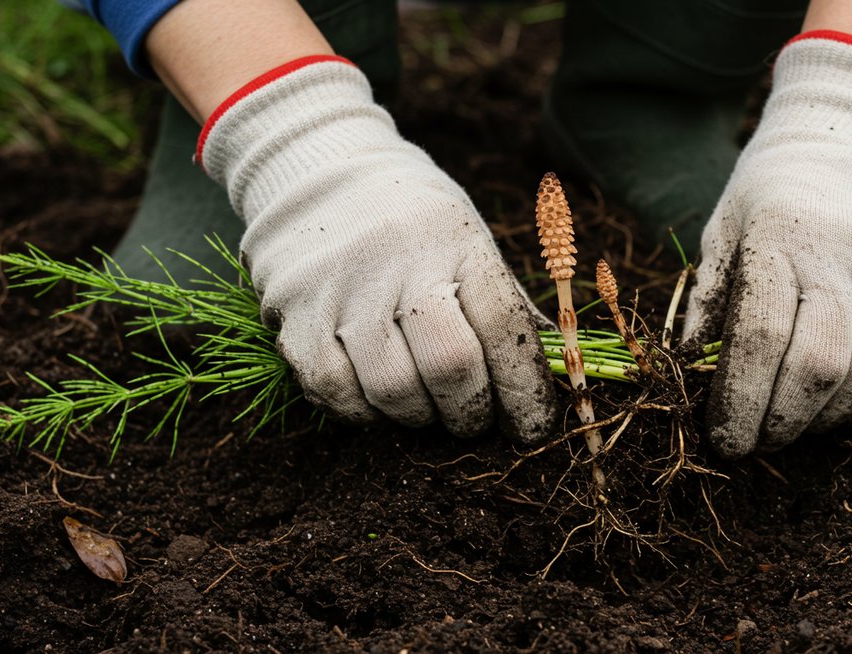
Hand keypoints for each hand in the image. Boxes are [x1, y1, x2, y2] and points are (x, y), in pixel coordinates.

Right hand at [199, 58, 555, 441]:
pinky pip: (337, 394)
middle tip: (474, 417)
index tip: (533, 427)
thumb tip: (556, 372)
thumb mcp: (469, 242)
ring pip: (393, 391)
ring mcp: (341, 290)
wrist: (317, 166)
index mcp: (456, 241)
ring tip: (426, 403)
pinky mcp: (295, 315)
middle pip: (450, 367)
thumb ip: (505, 307)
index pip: (505, 328)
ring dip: (419, 416)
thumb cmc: (414, 222)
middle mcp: (399, 262)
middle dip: (472, 412)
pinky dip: (366, 411)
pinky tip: (378, 396)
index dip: (526, 391)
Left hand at [683, 33, 851, 457]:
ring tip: (792, 427)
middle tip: (755, 442)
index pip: (760, 338)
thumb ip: (706, 295)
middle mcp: (843, 262)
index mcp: (780, 243)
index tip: (723, 439)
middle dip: (780, 421)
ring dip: (825, 419)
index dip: (740, 400)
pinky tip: (843, 409)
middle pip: (817, 366)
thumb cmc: (772, 196)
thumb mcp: (724, 228)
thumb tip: (687, 361)